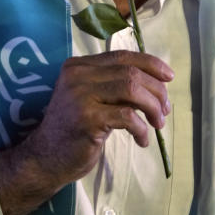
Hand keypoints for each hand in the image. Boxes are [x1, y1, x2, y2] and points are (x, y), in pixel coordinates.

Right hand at [0, 50, 172, 214]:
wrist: (45, 159)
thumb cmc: (73, 130)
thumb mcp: (91, 99)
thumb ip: (114, 86)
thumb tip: (157, 83)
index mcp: (78, 66)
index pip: (122, 56)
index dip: (150, 64)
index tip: (169, 77)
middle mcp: (77, 75)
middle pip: (131, 72)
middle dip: (156, 90)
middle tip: (165, 110)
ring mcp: (80, 96)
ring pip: (132, 90)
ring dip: (152, 107)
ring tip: (157, 124)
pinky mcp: (87, 118)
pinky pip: (127, 116)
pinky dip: (142, 128)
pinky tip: (142, 140)